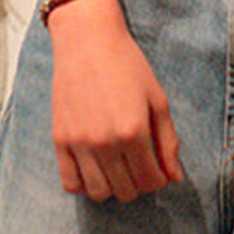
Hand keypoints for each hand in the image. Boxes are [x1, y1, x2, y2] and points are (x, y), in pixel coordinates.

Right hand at [46, 2, 183, 198]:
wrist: (87, 40)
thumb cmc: (126, 65)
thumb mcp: (157, 100)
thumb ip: (168, 141)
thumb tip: (174, 177)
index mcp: (133, 131)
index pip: (151, 180)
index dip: (159, 179)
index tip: (158, 169)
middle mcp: (104, 142)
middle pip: (126, 191)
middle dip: (139, 184)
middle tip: (140, 165)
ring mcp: (79, 143)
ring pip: (99, 193)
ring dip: (113, 187)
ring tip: (118, 169)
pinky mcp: (59, 140)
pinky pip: (70, 183)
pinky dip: (85, 185)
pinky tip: (95, 170)